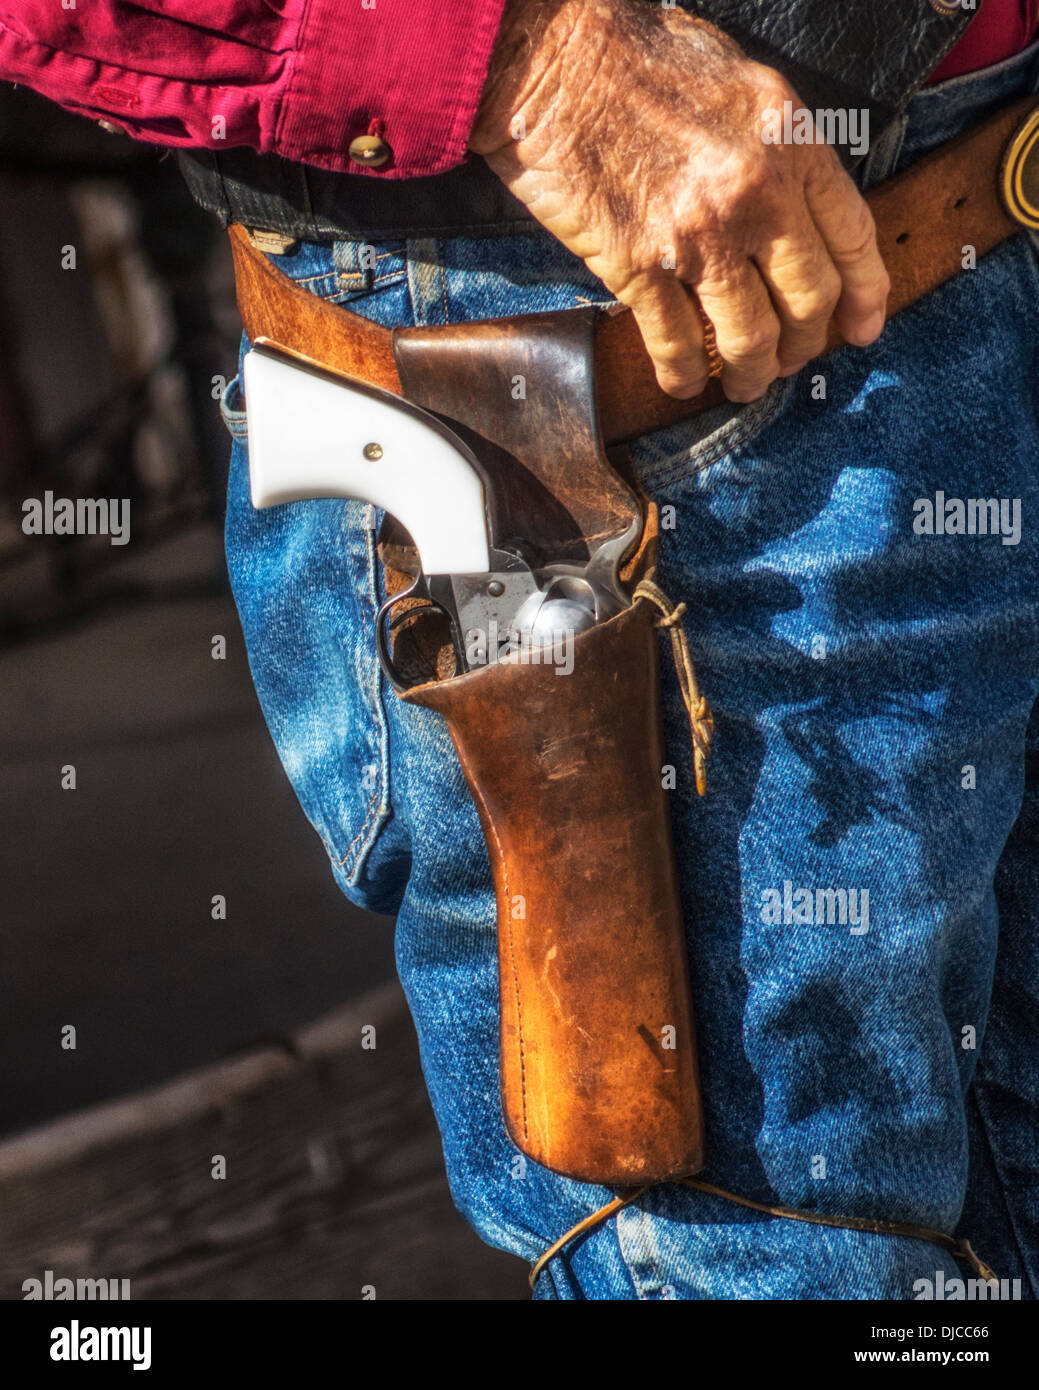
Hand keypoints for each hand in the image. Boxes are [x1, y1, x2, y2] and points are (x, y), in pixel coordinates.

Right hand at [470, 0, 889, 401]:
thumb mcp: (740, 83)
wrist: (553, 57)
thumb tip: (793, 203)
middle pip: (808, 299)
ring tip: (742, 384)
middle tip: (790, 360)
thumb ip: (776, 145)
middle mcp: (756, 192)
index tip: (860, 328)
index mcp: (789, 140)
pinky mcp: (638, 264)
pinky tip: (683, 381)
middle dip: (804, 345)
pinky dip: (683, 373)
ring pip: (748, 335)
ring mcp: (697, 234)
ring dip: (749, 373)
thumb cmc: (635, 56)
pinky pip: (674, 341)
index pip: (851, 236)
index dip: (864, 295)